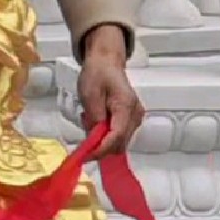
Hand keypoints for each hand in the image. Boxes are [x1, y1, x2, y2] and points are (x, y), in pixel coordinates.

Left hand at [78, 24, 144, 155]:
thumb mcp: (90, 94)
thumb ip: (95, 116)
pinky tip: (96, 122)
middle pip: (120, 143)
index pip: (117, 136)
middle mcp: (135, 114)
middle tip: (83, 139)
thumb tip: (96, 137)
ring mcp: (135, 118)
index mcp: (126, 105)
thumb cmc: (97, 74)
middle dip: (101, 147)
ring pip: (119, 142)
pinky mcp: (131, 120)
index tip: (86, 156)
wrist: (106, 63)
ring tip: (89, 122)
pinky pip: (118, 136)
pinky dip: (105, 136)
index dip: (102, 149)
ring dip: (103, 141)